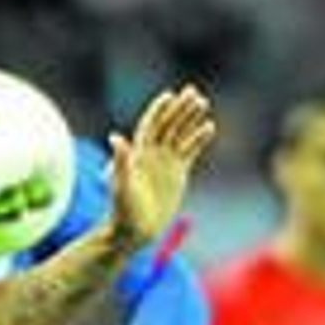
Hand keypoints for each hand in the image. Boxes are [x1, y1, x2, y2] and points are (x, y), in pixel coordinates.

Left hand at [107, 86, 214, 248]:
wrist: (134, 231)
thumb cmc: (123, 211)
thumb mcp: (121, 186)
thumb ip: (120, 162)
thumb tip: (115, 137)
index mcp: (138, 153)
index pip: (151, 125)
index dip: (160, 110)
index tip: (170, 96)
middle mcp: (152, 153)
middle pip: (168, 125)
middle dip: (180, 109)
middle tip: (193, 93)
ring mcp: (166, 162)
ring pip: (180, 134)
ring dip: (191, 119)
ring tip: (203, 102)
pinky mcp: (177, 174)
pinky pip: (190, 151)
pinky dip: (199, 138)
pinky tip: (209, 126)